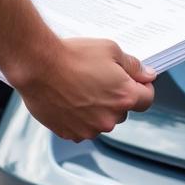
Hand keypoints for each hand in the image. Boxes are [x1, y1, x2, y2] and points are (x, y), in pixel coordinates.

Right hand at [13, 38, 156, 141]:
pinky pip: (82, 128)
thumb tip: (147, 75)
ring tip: (80, 88)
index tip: (134, 81)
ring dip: (97, 109)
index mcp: (125, 97)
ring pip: (102, 121)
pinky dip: (79, 117)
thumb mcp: (111, 50)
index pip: (147, 99)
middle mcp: (109, 118)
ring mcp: (89, 129)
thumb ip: (134, 66)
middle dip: (116, 97)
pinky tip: (69, 100)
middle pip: (123, 111)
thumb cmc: (72, 56)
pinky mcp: (70, 133)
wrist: (37, 65)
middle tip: (99, 79)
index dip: (143, 88)